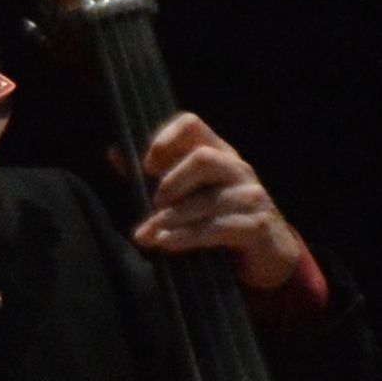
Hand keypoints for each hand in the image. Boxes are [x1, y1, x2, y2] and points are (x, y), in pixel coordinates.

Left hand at [128, 113, 310, 301]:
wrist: (266, 256)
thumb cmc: (217, 219)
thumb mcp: (185, 195)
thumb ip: (152, 175)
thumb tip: (115, 151)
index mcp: (217, 154)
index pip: (192, 125)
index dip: (165, 138)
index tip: (146, 166)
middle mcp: (237, 169)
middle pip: (202, 158)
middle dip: (170, 182)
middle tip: (154, 204)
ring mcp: (251, 196)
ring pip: (207, 199)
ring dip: (169, 219)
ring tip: (146, 235)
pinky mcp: (257, 226)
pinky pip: (217, 228)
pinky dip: (186, 237)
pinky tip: (166, 243)